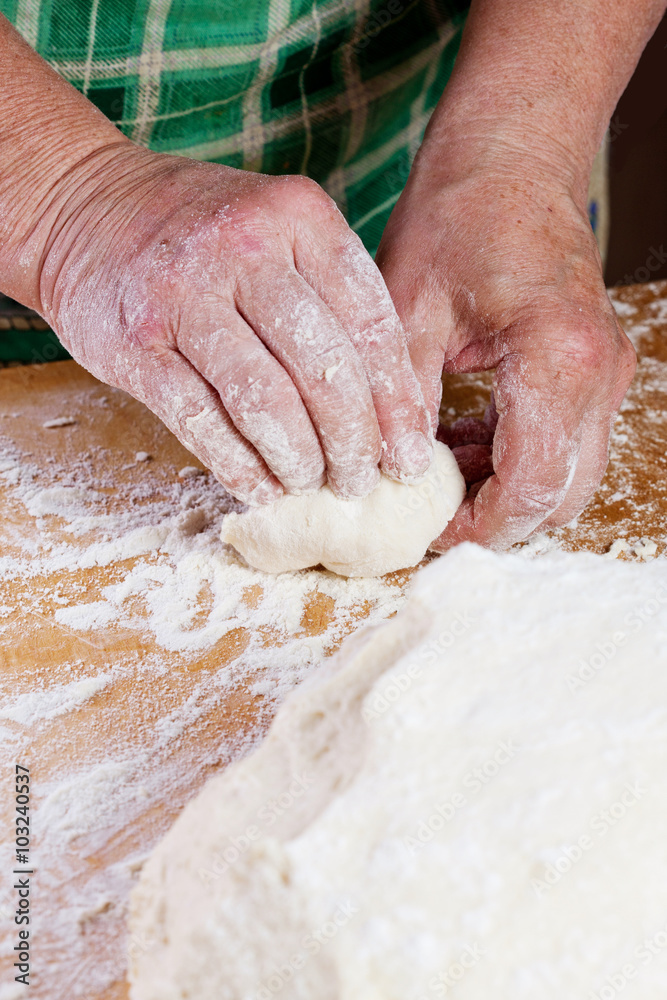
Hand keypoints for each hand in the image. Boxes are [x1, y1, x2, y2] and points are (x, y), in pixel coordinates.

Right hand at [36, 144, 430, 503]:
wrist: (84, 208)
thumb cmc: (204, 233)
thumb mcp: (279, 230)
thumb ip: (331, 297)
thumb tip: (386, 409)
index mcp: (298, 217)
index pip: (370, 323)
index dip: (396, 402)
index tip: (410, 454)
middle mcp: (243, 248)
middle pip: (322, 369)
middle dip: (352, 442)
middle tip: (361, 481)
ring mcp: (183, 294)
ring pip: (264, 401)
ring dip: (298, 459)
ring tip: (314, 483)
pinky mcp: (134, 344)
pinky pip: (200, 421)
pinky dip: (239, 466)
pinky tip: (262, 488)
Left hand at [376, 148, 635, 548]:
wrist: (512, 155)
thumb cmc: (458, 214)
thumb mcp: (408, 308)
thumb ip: (403, 400)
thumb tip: (391, 477)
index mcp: (559, 358)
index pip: (531, 486)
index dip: (477, 526)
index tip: (425, 530)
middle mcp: (599, 374)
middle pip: (563, 496)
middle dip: (497, 521)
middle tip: (430, 515)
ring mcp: (606, 372)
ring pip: (570, 475)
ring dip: (507, 491)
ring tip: (439, 474)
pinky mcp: (595, 368)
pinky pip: (567, 441)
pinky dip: (519, 459)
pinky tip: (464, 442)